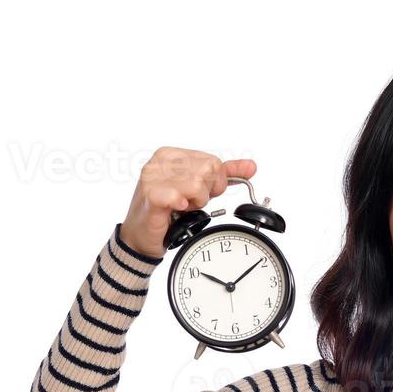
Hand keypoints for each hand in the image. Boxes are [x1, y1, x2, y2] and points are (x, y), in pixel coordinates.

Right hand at [121, 147, 257, 259]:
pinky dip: (181, 206)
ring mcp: (153, 177)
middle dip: (204, 194)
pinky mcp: (150, 195)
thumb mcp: (198, 189)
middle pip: (207, 171)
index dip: (213, 184)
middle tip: (187, 203)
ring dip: (193, 203)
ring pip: (197, 184)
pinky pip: (179, 196)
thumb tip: (251, 166)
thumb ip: (224, 175)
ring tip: (179, 208)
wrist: (142, 237)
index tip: (198, 195)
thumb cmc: (167, 213)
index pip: (212, 162)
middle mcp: (160, 161)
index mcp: (171, 154)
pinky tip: (174, 210)